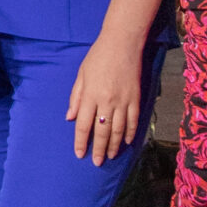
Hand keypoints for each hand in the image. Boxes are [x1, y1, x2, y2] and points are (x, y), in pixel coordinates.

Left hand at [67, 31, 145, 164]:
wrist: (123, 43)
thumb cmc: (98, 56)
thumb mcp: (81, 74)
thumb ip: (76, 97)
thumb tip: (70, 117)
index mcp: (90, 95)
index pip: (84, 125)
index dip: (81, 142)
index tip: (80, 154)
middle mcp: (106, 101)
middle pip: (101, 131)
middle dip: (98, 149)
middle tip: (97, 162)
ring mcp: (123, 101)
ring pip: (118, 129)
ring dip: (114, 145)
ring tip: (111, 156)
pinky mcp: (136, 98)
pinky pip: (133, 120)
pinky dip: (130, 133)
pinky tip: (128, 142)